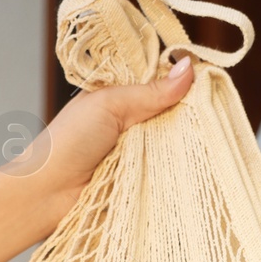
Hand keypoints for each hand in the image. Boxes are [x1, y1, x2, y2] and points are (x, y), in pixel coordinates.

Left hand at [24, 54, 193, 226]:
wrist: (48, 193)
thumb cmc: (68, 143)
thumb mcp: (110, 105)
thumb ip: (150, 91)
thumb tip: (188, 68)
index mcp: (119, 98)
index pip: (159, 84)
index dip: (182, 82)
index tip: (208, 80)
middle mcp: (130, 123)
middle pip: (171, 113)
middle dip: (188, 113)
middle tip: (213, 110)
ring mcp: (137, 152)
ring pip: (173, 142)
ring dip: (184, 142)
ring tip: (208, 135)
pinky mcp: (142, 179)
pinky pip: (168, 170)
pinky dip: (177, 168)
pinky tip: (195, 162)